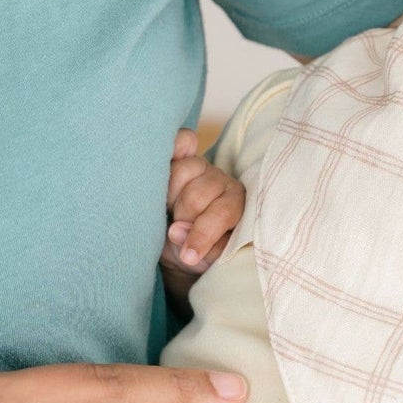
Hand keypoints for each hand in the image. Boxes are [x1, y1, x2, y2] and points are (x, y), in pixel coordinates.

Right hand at [160, 129, 244, 280]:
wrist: (182, 243)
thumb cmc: (202, 252)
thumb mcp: (208, 259)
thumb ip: (202, 249)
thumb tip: (176, 230)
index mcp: (237, 205)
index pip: (222, 213)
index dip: (202, 235)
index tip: (189, 256)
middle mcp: (222, 182)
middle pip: (197, 195)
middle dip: (183, 217)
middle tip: (177, 226)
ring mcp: (201, 167)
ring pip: (181, 172)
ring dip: (170, 194)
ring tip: (169, 207)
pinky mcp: (181, 156)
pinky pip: (181, 142)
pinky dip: (176, 145)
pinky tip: (164, 160)